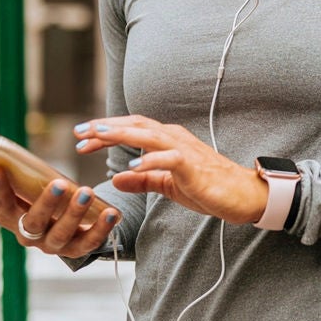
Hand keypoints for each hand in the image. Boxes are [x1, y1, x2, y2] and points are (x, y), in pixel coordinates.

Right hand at [0, 171, 118, 257]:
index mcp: (12, 218)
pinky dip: (102, 228)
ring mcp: (52, 245)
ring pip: (61, 233)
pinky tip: (112, 212)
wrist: (68, 225)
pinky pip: (89, 242)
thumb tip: (7, 154)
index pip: (2, 205)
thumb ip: (23, 176)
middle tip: (59, 183)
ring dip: (75, 213)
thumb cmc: (44, 197)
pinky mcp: (76, 250)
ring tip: (87, 192)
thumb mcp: (31, 187)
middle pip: (34, 223)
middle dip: (46, 202)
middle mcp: (29, 236)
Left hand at [74, 115, 267, 225]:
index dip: (105, 131)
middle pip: (136, 125)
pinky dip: (149, 160)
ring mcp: (184, 150)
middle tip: (78, 133)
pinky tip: (131, 167)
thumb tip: (116, 179)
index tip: (80, 138)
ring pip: (149, 134)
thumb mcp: (169, 185)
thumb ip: (143, 180)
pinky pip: (169, 159)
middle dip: (106, 127)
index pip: (132, 128)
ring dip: (122, 134)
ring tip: (97, 136)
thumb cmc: (209, 186)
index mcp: (168, 140)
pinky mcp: (193, 166)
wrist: (242, 195)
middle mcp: (174, 138)